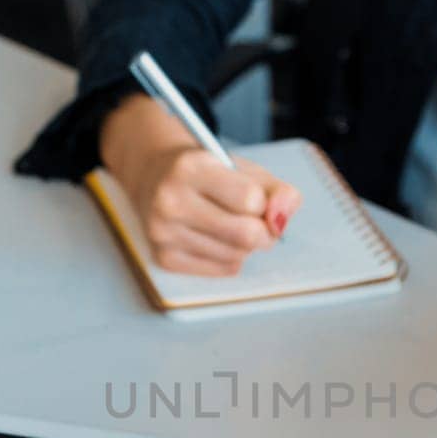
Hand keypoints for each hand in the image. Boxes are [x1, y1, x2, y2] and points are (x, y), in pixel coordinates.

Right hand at [101, 96, 301, 275]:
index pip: (250, 200)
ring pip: (237, 256)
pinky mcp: (164, 258)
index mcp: (191, 168)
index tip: (257, 199)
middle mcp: (170, 200)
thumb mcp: (243, 169)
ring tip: (233, 227)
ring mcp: (163, 232)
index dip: (264, 203)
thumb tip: (281, 221)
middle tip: (260, 224)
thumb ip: (277, 191)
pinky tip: (218, 240)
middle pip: (245, 234)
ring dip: (247, 246)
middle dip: (264, 232)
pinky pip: (223, 270)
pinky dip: (231, 258)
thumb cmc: (208, 174)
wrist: (155, 178)